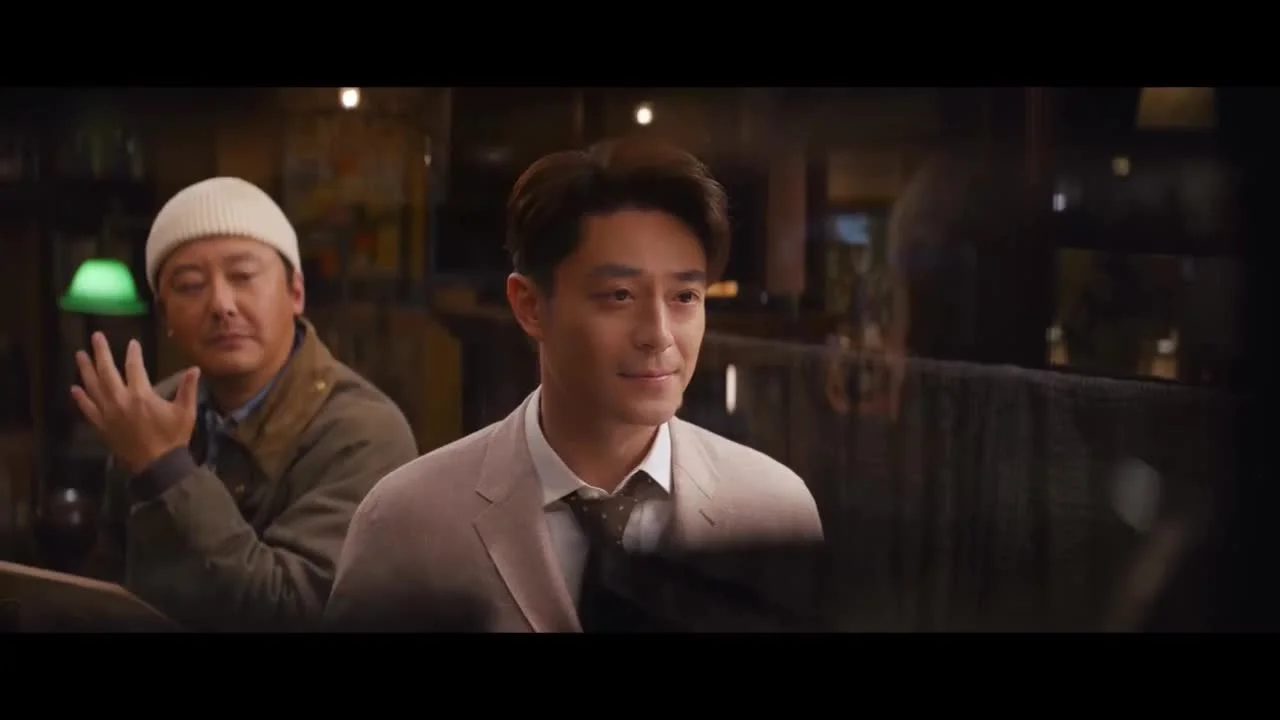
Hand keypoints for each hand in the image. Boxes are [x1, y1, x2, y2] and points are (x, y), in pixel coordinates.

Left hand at [70, 332, 200, 474]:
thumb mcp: (185, 411)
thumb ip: (188, 388)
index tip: (132, 343)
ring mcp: (108, 413)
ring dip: (85, 370)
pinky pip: (88, 409)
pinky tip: (75, 388)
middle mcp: (120, 400)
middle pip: (107, 371)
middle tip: (95, 337)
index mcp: (141, 394)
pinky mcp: (102, 426)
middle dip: (101, 352)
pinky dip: (81, 398)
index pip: (134, 367)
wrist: (157, 465)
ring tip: (79, 355)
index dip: (133, 353)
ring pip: (93, 387)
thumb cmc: (173, 437)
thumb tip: (195, 368)